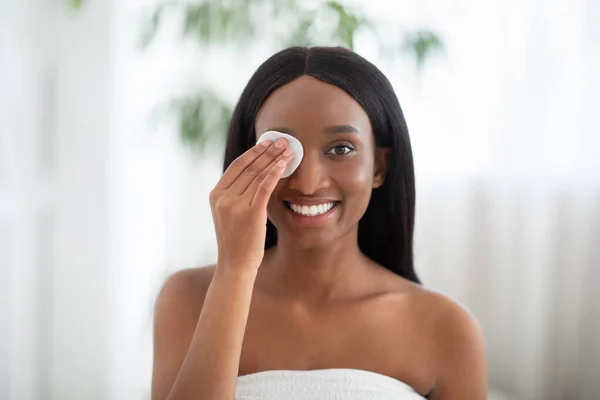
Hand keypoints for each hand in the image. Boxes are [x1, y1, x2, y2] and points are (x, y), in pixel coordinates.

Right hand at [209, 138, 292, 273]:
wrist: (235, 264)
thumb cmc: (236, 240)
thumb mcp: (228, 214)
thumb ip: (236, 195)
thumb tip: (255, 174)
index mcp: (216, 194)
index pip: (237, 166)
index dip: (254, 152)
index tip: (267, 143)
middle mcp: (223, 197)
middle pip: (249, 167)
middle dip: (267, 151)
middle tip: (282, 140)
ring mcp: (236, 205)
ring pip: (258, 175)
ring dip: (274, 159)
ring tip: (288, 149)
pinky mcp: (250, 213)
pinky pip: (264, 187)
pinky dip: (275, 172)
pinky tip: (284, 163)